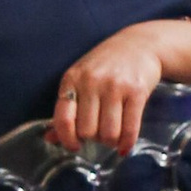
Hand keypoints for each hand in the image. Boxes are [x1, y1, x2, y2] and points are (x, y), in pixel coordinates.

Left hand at [50, 26, 168, 154]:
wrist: (140, 44)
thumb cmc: (105, 65)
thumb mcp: (80, 80)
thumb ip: (66, 109)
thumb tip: (51, 139)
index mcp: (72, 79)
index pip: (63, 119)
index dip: (67, 139)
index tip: (74, 145)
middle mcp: (92, 81)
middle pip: (87, 130)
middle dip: (93, 139)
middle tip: (99, 134)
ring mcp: (115, 86)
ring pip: (108, 133)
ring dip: (110, 142)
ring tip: (112, 136)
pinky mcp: (137, 91)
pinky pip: (130, 129)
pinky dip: (127, 143)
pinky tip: (125, 146)